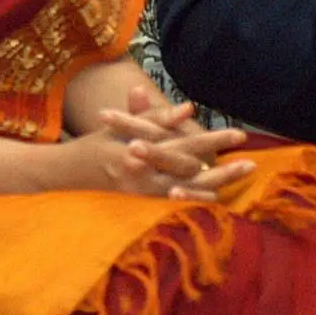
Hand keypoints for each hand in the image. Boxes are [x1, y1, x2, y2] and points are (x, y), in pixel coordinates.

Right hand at [67, 122, 252, 200]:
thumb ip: (154, 115)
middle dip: (221, 167)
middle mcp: (141, 171)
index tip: (238, 134)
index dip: (211, 139)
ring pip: (185, 190)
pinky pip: (170, 206)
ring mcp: (139, 193)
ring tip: (241, 176)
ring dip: (215, 184)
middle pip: (189, 169)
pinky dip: (193, 201)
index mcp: (139, 146)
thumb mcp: (122, 123)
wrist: (65, 173)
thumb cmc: (97, 142)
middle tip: (250, 163)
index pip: (182, 142)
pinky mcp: (136, 206)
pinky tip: (215, 199)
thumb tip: (188, 108)